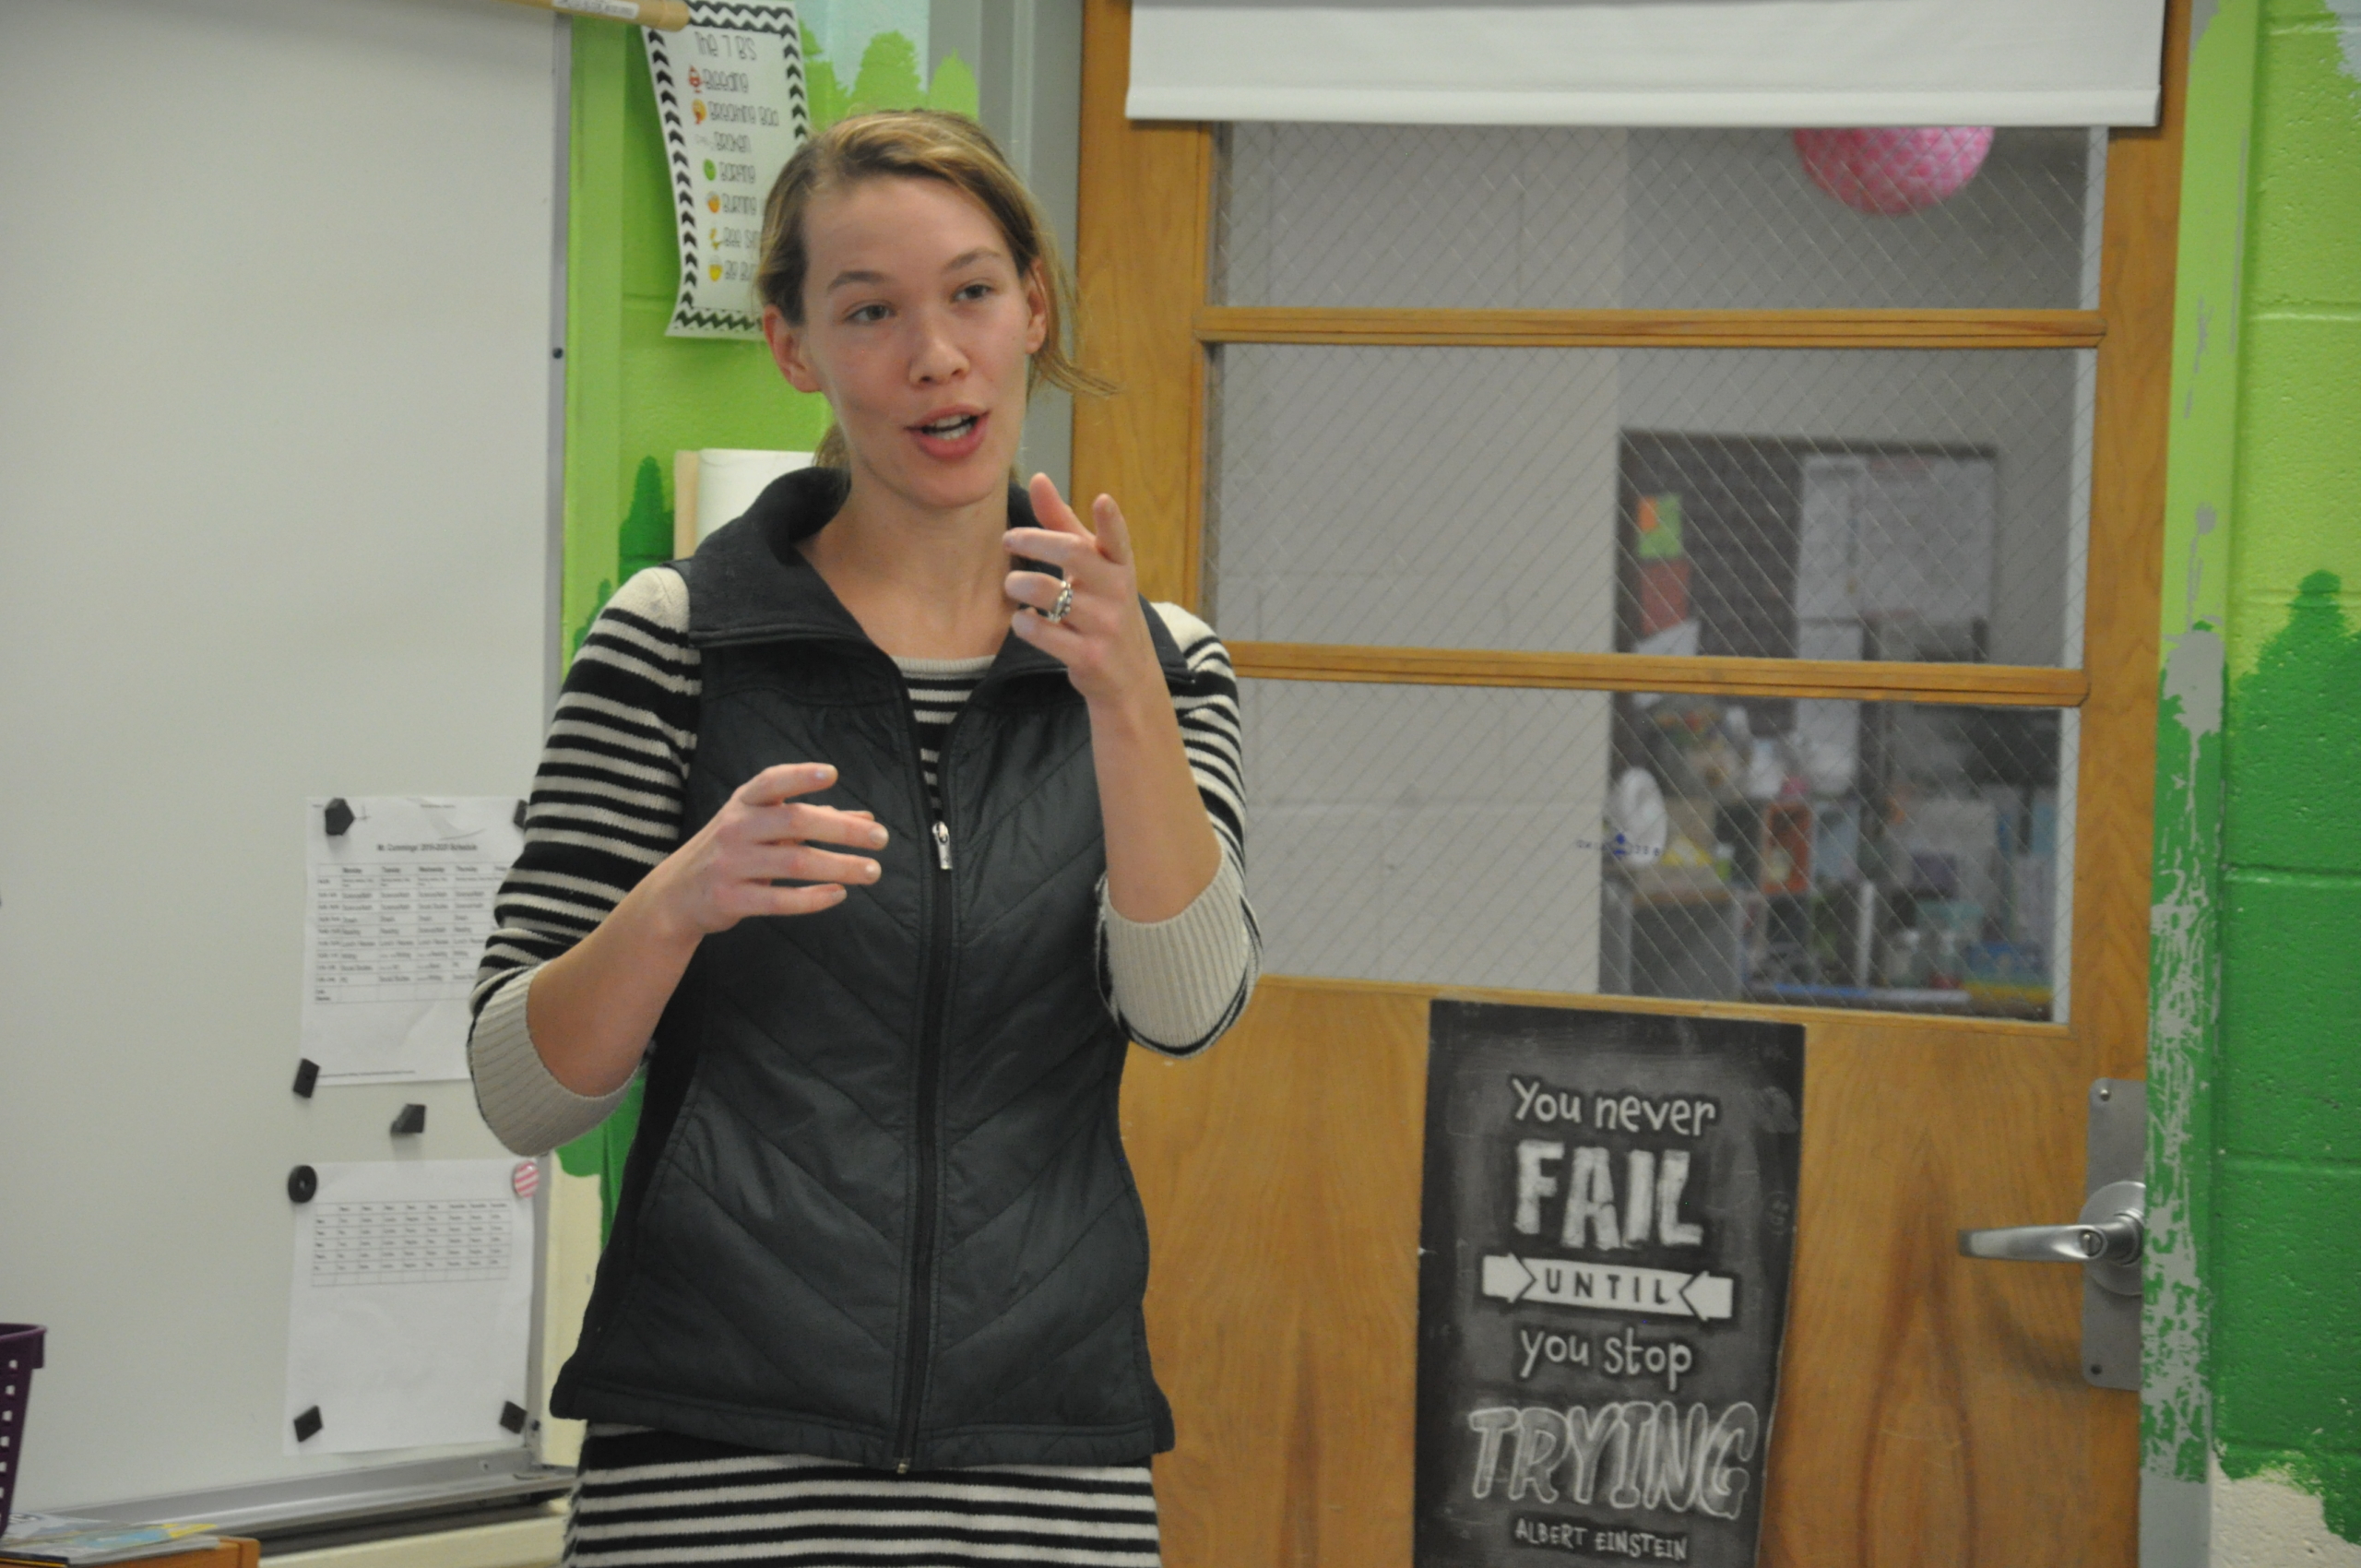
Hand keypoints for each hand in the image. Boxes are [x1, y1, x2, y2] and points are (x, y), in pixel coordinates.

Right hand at [651, 762, 885, 934]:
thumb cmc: (733, 851)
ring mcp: (730, 863)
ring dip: (839, 866)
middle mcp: (735, 828)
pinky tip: (839, 894)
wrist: (677, 894)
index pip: (771, 782)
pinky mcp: (730, 899)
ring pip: (794, 862)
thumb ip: (813, 820)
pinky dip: (812, 898)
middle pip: (794, 821)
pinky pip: (779, 900)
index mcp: (744, 804)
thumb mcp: (763, 827)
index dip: (800, 776)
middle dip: (842, 830)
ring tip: (872, 871)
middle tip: (880, 839)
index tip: (832, 774)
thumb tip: (865, 819)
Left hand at [1004, 474, 1162, 708]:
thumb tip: (1038, 478)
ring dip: (1019, 584)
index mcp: (1120, 568)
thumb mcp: (1093, 568)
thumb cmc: (1104, 610)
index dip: (1111, 522)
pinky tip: (1024, 621)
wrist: (1130, 677)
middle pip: (1073, 555)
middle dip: (1034, 541)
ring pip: (1049, 593)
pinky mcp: (1089, 657)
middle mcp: (1117, 593)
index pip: (1118, 541)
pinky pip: (1043, 632)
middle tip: (1008, 539)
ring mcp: (1105, 627)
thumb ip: (1064, 525)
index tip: (1102, 501)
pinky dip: (1023, 623)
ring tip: (1012, 585)